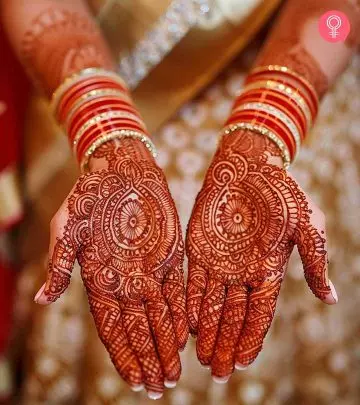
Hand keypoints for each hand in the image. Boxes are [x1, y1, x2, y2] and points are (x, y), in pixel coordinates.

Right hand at [34, 139, 187, 396]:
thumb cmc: (89, 195)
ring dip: (166, 345)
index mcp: (100, 278)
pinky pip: (176, 291)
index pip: (112, 328)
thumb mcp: (69, 226)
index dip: (124, 355)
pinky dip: (180, 314)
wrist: (120, 169)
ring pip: (159, 316)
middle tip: (160, 388)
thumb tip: (43, 298)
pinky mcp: (167, 255)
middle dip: (149, 359)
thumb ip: (61, 264)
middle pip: (138, 330)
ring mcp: (148, 269)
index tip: (135, 381)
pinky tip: (186, 336)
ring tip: (174, 372)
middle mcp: (126, 280)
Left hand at [185, 130, 336, 379]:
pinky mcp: (200, 248)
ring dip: (208, 331)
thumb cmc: (282, 193)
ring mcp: (220, 261)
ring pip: (213, 304)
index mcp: (268, 269)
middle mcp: (242, 271)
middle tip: (218, 372)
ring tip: (202, 357)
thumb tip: (329, 297)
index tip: (242, 362)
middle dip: (226, 344)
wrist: (249, 165)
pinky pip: (195, 281)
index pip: (260, 313)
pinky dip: (192, 303)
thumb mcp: (306, 226)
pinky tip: (189, 324)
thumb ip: (314, 261)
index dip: (251, 338)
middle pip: (233, 316)